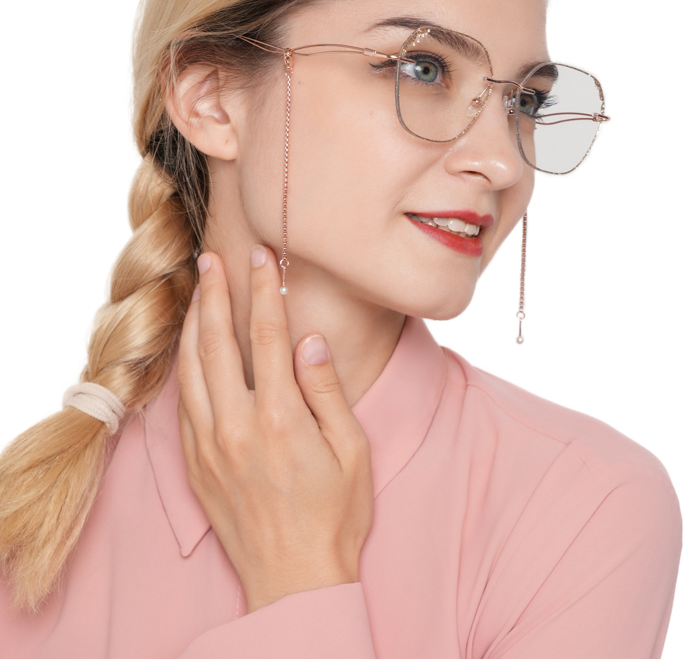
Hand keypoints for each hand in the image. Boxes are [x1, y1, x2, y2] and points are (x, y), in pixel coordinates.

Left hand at [176, 245, 373, 612]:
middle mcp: (235, 426)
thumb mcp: (351, 452)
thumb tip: (310, 340)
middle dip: (215, 292)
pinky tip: (188, 347)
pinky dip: (182, 365)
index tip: (261, 257)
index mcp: (279, 418)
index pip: (270, 335)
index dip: (264, 289)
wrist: (294, 580)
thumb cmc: (334, 517)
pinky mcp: (194, 463)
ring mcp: (208, 445)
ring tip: (197, 290)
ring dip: (192, 323)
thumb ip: (326, 391)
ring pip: (190, 368)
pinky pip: (181, 402)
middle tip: (212, 258)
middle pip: (217, 341)